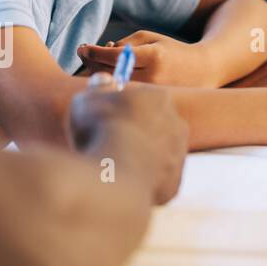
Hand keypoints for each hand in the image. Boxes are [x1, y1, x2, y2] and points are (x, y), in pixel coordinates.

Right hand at [68, 73, 188, 202]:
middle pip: (153, 126)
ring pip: (155, 155)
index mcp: (158, 98)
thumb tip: (103, 80)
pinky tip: (120, 184)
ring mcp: (179, 157)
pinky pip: (154, 182)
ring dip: (138, 159)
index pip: (141, 99)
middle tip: (107, 142)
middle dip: (134, 133)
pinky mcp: (173, 185)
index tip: (103, 117)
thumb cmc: (100, 129)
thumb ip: (97, 88)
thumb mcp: (87, 99)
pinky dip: (139, 183)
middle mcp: (177, 124)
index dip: (119, 108)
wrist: (116, 172)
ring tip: (111, 166)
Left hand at [77, 31, 214, 87]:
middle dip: (92, 63)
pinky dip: (111, 87)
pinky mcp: (150, 106)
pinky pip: (122, 97)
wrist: (201, 71)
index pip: (115, 56)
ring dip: (99, 75)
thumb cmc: (171, 50)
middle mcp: (152, 79)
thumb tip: (100, 55)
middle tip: (85, 54)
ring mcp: (151, 95)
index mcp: (153, 57)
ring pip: (113, 87)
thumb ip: (124, 44)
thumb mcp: (149, 38)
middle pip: (110, 73)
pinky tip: (109, 78)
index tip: (82, 48)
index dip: (94, 52)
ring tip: (99, 64)